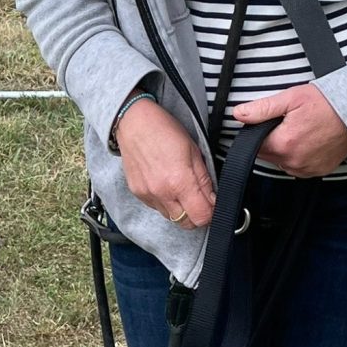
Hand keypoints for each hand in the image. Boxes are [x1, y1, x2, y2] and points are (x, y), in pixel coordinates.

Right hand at [116, 96, 214, 228]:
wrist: (133, 123)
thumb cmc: (164, 130)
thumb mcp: (194, 151)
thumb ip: (204, 180)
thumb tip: (213, 200)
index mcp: (179, 182)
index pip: (201, 217)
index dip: (211, 213)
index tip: (212, 204)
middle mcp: (162, 193)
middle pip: (186, 223)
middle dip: (196, 215)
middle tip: (200, 200)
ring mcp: (147, 195)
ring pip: (171, 218)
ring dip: (180, 210)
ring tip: (180, 189)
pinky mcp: (138, 194)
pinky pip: (157, 208)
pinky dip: (165, 202)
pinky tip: (166, 185)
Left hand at [234, 84, 346, 177]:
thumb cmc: (329, 103)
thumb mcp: (292, 98)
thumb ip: (262, 108)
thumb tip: (239, 114)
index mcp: (284, 144)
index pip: (254, 144)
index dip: (258, 131)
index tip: (270, 121)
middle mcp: (294, 161)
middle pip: (267, 154)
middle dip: (271, 139)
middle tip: (289, 122)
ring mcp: (307, 169)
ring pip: (281, 161)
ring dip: (284, 149)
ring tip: (300, 130)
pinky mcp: (317, 171)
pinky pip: (297, 166)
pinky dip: (298, 156)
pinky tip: (308, 140)